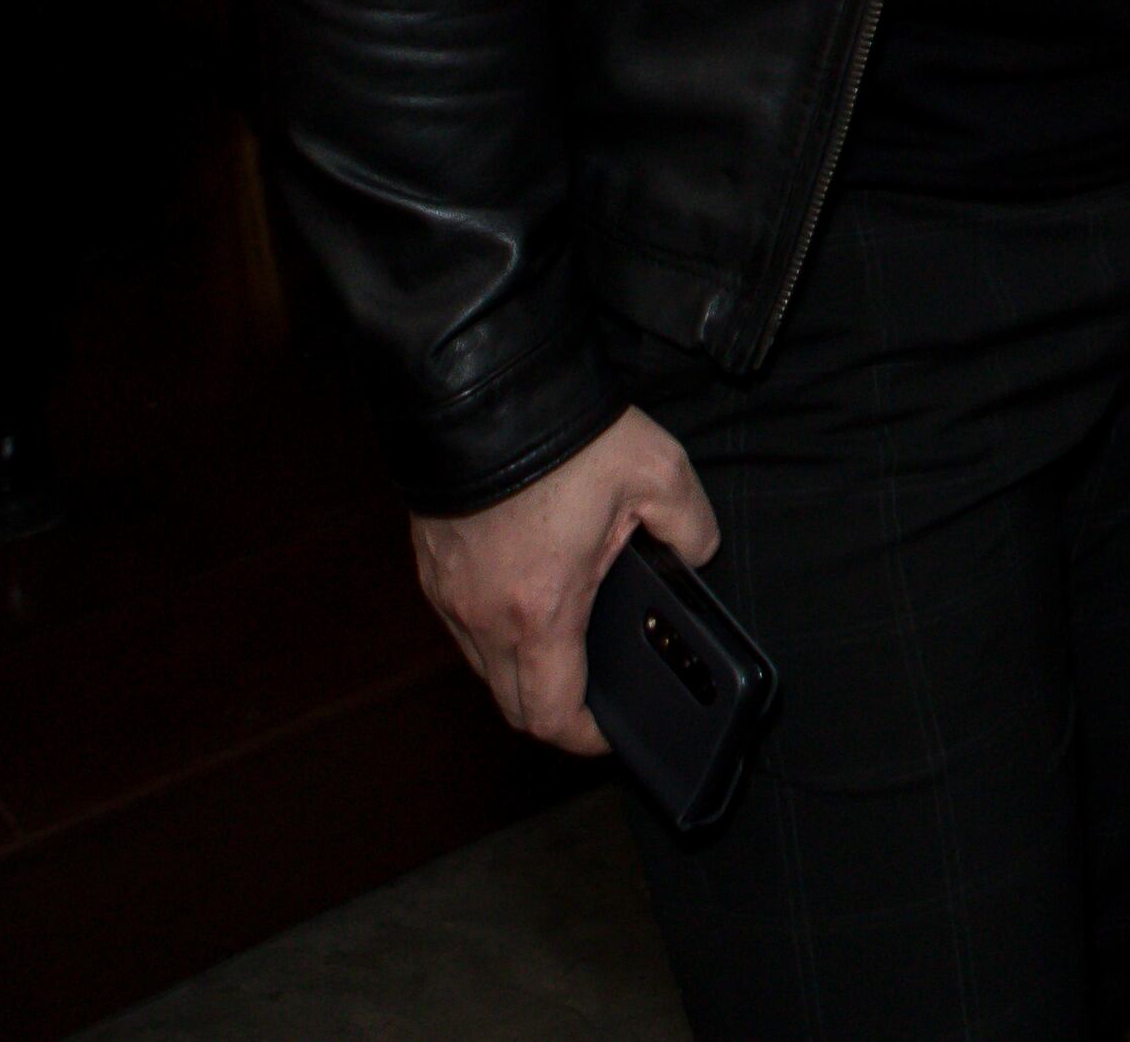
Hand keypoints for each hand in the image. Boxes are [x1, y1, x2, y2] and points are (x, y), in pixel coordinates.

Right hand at [411, 404, 717, 754]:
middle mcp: (483, 616)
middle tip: (594, 695)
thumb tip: (698, 556)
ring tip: (566, 640)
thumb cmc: (564, 438)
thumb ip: (692, 529)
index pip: (552, 715)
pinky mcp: (430, 566)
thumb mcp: (659, 474)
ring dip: (522, 669)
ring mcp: (448, 594)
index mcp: (541, 611)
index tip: (609, 734)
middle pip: (511, 702)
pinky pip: (462, 623)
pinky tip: (530, 593)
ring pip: (482, 665)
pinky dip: (495, 629)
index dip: (585, 739)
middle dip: (554, 711)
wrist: (482, 391)